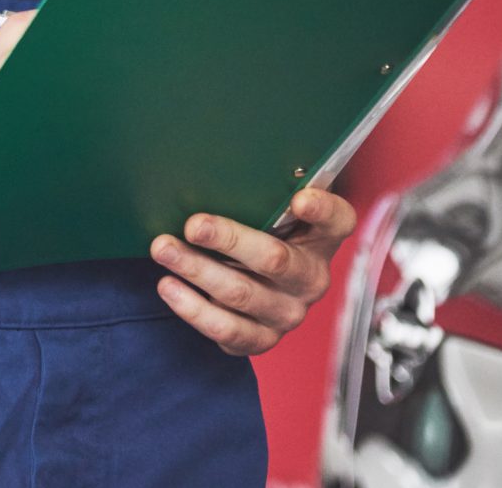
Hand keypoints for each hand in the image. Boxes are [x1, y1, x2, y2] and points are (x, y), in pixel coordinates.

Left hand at [151, 185, 357, 355]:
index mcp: (323, 239)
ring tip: (163, 249)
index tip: (299, 199)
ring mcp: (287, 313)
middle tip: (192, 225)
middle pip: (274, 260)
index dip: (322, 209)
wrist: (259, 283)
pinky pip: (227, 330)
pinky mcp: (261, 338)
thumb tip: (222, 162)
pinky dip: (193, 309)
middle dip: (229, 240)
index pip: (337, 220)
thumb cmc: (263, 230)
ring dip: (197, 270)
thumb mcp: (273, 208)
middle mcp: (311, 279)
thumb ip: (265, 190)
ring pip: (241, 295)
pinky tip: (169, 286)